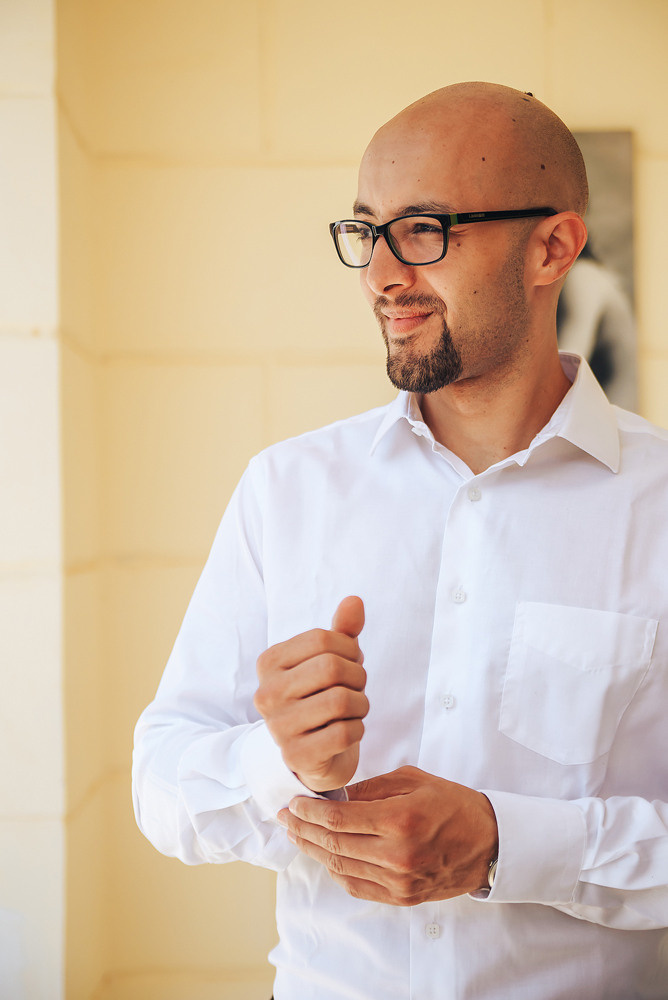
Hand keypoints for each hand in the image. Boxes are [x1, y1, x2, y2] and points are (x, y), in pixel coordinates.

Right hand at [254, 597, 367, 792]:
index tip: (350, 662)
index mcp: (269, 663)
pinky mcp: (296, 756)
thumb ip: (342, 630)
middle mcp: (266, 693)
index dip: (349, 649)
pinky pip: (343, 733)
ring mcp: (278, 727)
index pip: (323, 639)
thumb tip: (355, 601)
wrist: (313, 753)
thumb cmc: (322, 696)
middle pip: (332, 668)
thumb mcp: (331, 659)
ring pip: (341, 701)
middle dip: (357, 676)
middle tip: (355, 687)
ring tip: (354, 709)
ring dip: (361, 704)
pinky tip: (348, 732)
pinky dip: (357, 730)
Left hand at [278, 765, 497, 904]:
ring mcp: (399, 881)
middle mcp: (397, 855)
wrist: (489, 843)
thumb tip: (335, 795)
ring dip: (314, 851)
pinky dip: (336, 870)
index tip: (293, 803)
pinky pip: (357, 886)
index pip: (338, 819)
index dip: (308, 812)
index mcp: (399, 820)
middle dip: (303, 830)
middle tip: (285, 817)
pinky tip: (325, 855)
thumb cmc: (453, 805)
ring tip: (297, 835)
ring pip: (340, 867)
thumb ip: (371, 788)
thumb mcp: (413, 780)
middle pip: (333, 845)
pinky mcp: (402, 897)